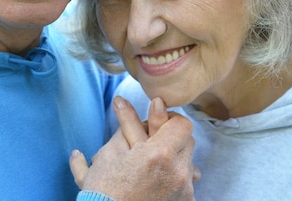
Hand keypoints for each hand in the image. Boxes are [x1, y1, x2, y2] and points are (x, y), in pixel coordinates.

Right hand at [70, 96, 198, 200]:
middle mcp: (177, 172)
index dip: (169, 120)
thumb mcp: (110, 152)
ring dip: (173, 160)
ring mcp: (183, 190)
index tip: (156, 123)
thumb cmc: (103, 191)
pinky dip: (175, 179)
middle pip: (188, 142)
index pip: (182, 124)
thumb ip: (124, 124)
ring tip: (153, 166)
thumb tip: (122, 100)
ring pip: (188, 163)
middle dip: (171, 139)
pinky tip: (158, 182)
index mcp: (159, 154)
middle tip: (152, 144)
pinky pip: (187, 183)